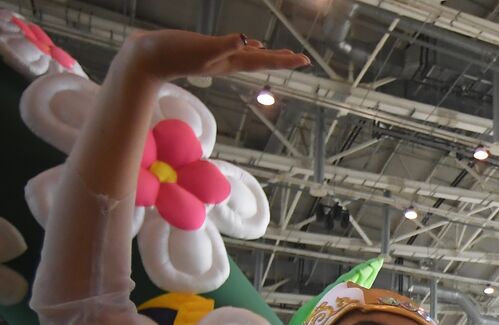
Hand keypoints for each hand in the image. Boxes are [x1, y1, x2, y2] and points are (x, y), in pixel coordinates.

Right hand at [121, 30, 308, 82]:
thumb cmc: (172, 54)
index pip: (264, 61)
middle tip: (303, 59)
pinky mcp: (205, 50)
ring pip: (249, 55)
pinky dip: (245, 46)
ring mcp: (216, 57)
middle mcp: (227, 62)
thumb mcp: (201, 47)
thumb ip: (223, 45)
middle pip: (262, 60)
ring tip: (283, 54)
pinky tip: (249, 43)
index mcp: (230, 62)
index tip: (305, 60)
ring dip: (267, 55)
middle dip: (282, 60)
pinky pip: (233, 48)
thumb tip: (245, 40)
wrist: (145, 59)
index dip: (285, 60)